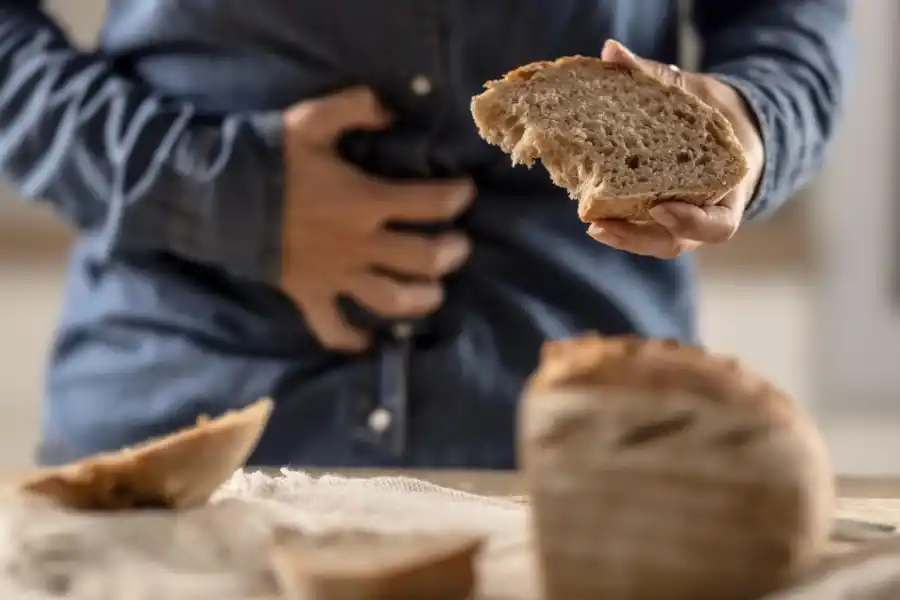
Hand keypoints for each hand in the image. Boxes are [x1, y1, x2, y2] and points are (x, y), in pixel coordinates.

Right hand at [281, 87, 474, 351]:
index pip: (431, 203)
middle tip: (458, 245)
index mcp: (365, 200)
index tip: (464, 192)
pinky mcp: (310, 296)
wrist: (215, 198)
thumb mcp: (311, 119)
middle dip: (451, 253)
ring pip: (392, 300)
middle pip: (424, 259)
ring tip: (433, 291)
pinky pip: (333, 329)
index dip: (457, 197)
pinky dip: (351, 340)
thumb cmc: (267, 157)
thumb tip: (391, 111)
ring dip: (421, 299)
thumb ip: (356, 107)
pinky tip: (368, 342)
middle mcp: (359, 244)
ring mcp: (336, 276)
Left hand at [587, 40, 764, 258]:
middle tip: (601, 226)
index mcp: (730, 190)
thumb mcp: (695, 92)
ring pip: (655, 241)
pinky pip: (642, 226)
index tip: (660, 207)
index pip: (718, 225)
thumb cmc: (714, 112)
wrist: (725, 127)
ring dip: (624, 237)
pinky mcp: (659, 216)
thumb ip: (656, 76)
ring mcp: (682, 220)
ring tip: (592, 225)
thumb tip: (611, 52)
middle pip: (675, 242)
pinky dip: (619, 222)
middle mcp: (706, 213)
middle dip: (639, 238)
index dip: (691, 221)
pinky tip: (590, 210)